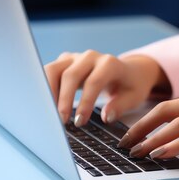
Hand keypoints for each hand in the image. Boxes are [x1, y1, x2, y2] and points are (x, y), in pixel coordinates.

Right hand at [44, 50, 168, 125]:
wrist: (130, 71)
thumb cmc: (131, 85)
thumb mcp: (134, 97)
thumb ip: (120, 106)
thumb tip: (105, 116)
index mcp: (110, 63)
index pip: (94, 81)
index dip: (85, 102)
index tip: (79, 122)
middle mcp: (91, 57)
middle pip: (70, 75)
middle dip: (64, 100)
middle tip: (61, 122)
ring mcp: (76, 57)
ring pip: (53, 70)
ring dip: (48, 92)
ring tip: (49, 114)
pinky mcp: (65, 62)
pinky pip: (49, 72)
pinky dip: (44, 88)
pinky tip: (45, 106)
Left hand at [118, 89, 178, 158]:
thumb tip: (178, 131)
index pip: (168, 105)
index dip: (145, 120)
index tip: (131, 133)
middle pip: (165, 111)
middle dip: (141, 128)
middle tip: (126, 143)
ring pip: (177, 124)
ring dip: (153, 139)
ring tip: (139, 152)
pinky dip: (175, 146)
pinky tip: (163, 154)